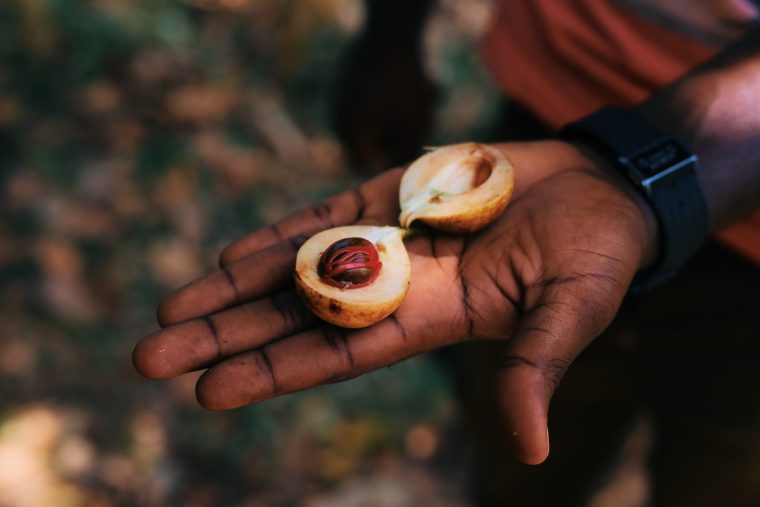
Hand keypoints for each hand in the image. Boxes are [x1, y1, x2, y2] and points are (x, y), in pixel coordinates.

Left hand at [133, 141, 656, 464]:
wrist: (598, 191)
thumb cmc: (596, 257)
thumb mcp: (570, 314)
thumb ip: (535, 370)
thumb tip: (530, 455)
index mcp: (429, 319)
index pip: (336, 354)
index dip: (273, 372)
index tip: (207, 392)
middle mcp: (395, 284)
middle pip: (293, 316)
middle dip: (225, 335)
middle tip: (151, 357)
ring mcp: (389, 237)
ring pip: (293, 266)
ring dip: (232, 287)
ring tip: (168, 306)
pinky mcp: (393, 191)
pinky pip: (324, 215)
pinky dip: (278, 236)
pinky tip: (231, 256)